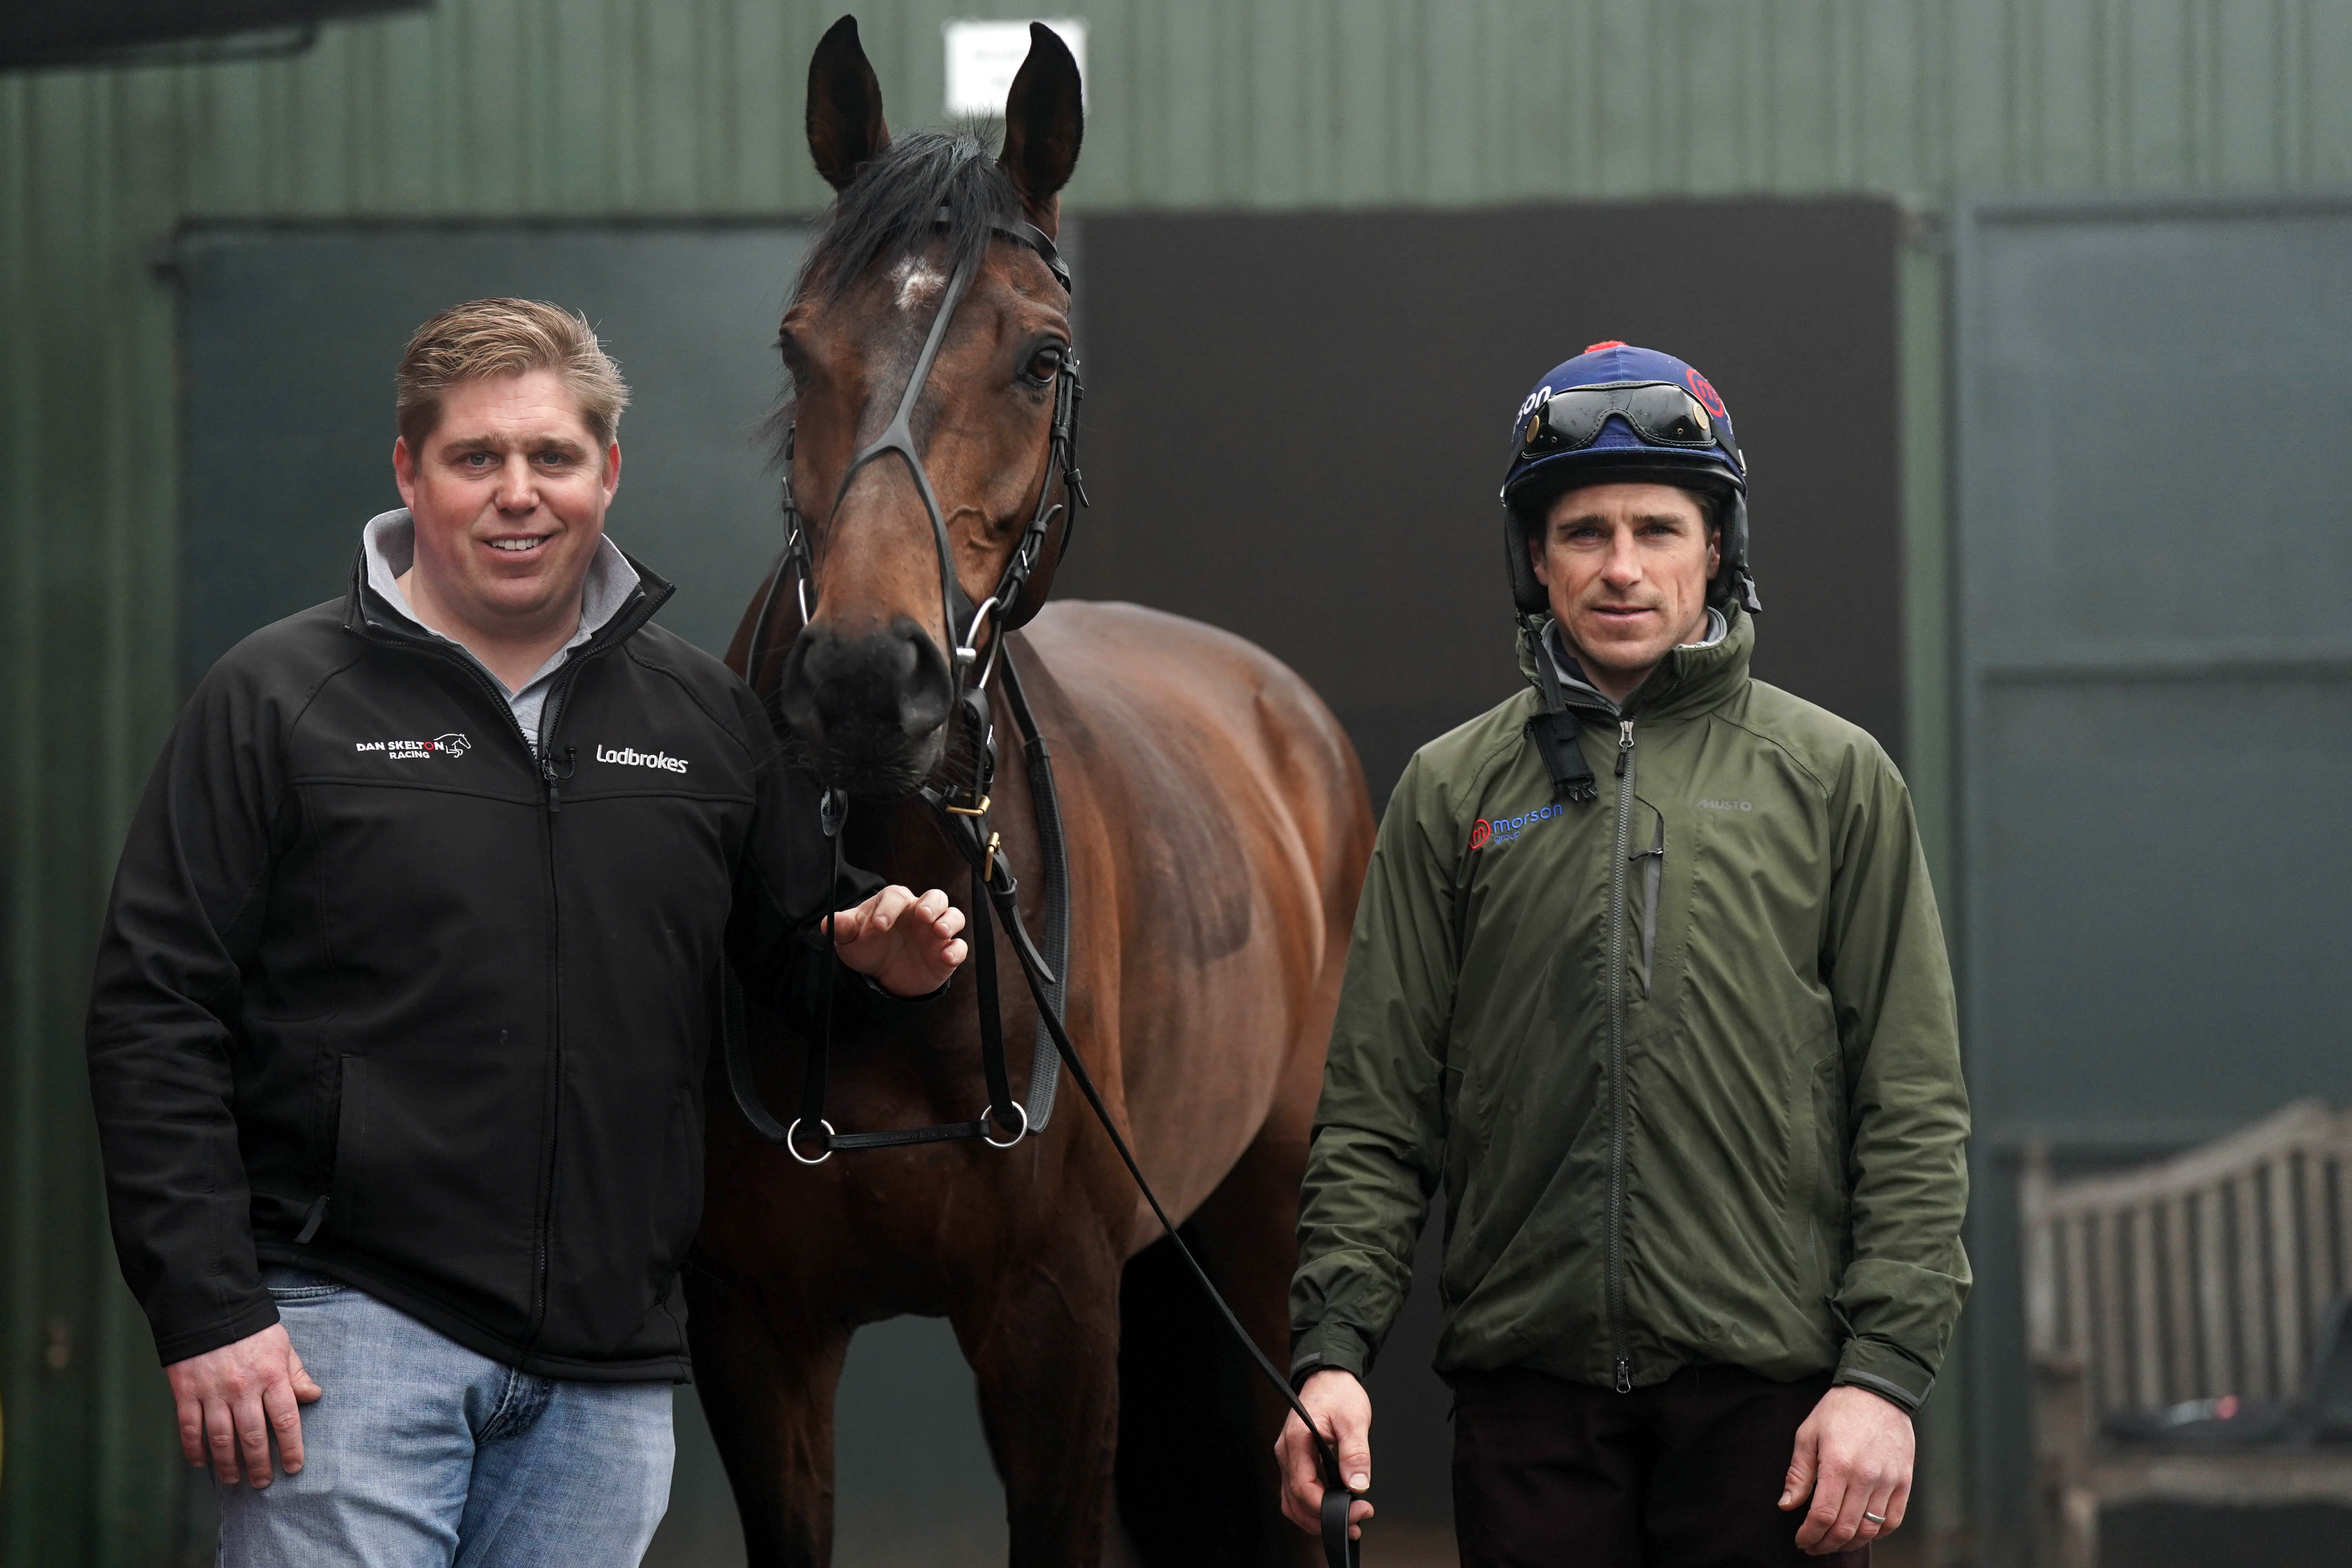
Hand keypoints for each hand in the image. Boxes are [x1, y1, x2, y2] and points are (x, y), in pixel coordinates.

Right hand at [165, 1322, 323, 1486]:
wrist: (208, 1307)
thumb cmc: (251, 1328)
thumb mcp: (282, 1345)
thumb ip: (296, 1374)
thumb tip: (313, 1396)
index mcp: (271, 1376)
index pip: (286, 1419)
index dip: (292, 1447)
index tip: (294, 1467)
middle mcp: (243, 1388)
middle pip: (253, 1436)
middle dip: (259, 1464)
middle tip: (262, 1483)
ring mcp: (213, 1392)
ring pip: (221, 1438)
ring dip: (228, 1464)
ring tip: (233, 1479)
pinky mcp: (186, 1392)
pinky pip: (190, 1428)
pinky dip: (195, 1449)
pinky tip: (201, 1462)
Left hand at [830, 885, 967, 996]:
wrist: (881, 976)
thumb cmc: (867, 948)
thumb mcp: (849, 939)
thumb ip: (841, 928)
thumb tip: (828, 922)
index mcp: (896, 904)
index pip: (897, 896)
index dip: (889, 908)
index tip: (879, 927)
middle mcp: (920, 914)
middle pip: (936, 897)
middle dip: (932, 904)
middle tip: (922, 916)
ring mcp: (936, 933)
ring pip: (954, 916)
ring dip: (949, 921)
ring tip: (939, 932)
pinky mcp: (945, 954)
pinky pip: (959, 947)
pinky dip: (956, 950)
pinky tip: (946, 957)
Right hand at [1274, 1369, 1375, 1540]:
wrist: (1328, 1377)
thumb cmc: (1338, 1393)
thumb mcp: (1354, 1419)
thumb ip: (1355, 1453)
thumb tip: (1358, 1485)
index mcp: (1297, 1440)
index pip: (1304, 1488)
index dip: (1328, 1508)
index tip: (1356, 1511)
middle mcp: (1286, 1452)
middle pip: (1295, 1502)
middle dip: (1323, 1519)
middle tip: (1357, 1521)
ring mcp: (1288, 1458)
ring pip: (1292, 1502)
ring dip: (1316, 1517)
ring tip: (1347, 1519)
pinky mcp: (1294, 1461)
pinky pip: (1296, 1492)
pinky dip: (1312, 1506)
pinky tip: (1333, 1507)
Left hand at [1781, 1383, 1913, 1554]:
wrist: (1879, 1390)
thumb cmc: (1839, 1410)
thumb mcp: (1808, 1434)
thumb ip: (1799, 1473)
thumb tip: (1787, 1505)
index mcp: (1838, 1464)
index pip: (1822, 1514)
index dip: (1809, 1534)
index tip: (1800, 1539)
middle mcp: (1866, 1476)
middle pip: (1845, 1528)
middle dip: (1825, 1544)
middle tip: (1813, 1546)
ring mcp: (1889, 1481)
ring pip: (1870, 1529)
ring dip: (1850, 1543)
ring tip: (1834, 1543)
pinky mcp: (1905, 1482)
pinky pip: (1893, 1520)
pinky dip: (1877, 1534)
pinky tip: (1862, 1533)